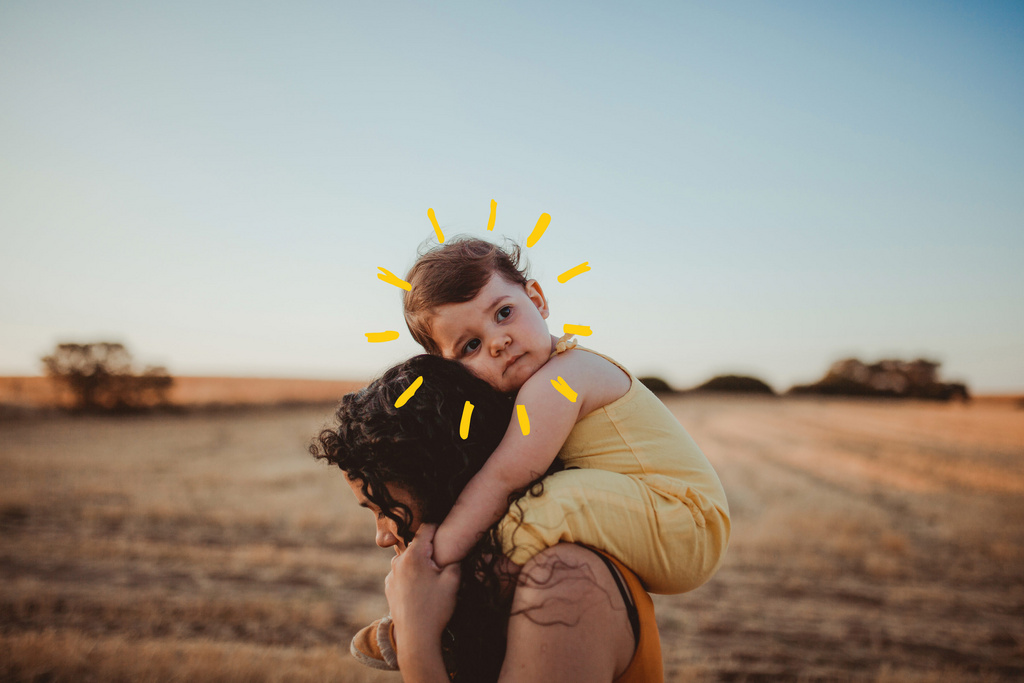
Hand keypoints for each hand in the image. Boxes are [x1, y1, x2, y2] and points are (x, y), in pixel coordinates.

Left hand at [385, 524, 461, 652]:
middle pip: (416, 545)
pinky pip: (402, 574)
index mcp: (414, 555)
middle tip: (443, 561)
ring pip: (409, 560)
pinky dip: (412, 576)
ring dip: (420, 564)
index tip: (448, 534)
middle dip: (430, 549)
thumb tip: (456, 551)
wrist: (416, 637)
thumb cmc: (436, 608)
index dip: (439, 528)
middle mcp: (398, 561)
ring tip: (432, 579)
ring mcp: (391, 575)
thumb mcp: (453, 581)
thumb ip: (455, 560)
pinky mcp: (389, 587)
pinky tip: (422, 591)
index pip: (427, 528)